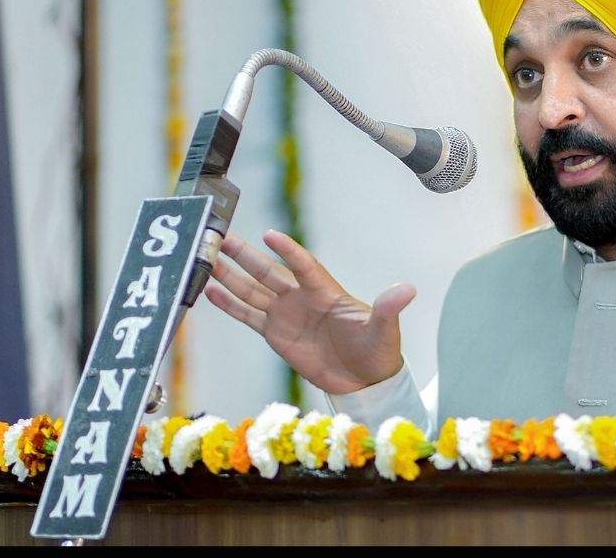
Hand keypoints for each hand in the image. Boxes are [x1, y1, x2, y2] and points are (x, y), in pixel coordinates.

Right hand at [204, 229, 415, 394]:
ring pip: (253, 290)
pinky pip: (249, 316)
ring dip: (231, 276)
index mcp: (326, 291)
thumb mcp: (383, 328)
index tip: (269, 234)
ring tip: (207, 259)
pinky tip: (211, 291)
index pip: (303, 265)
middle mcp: (302, 298)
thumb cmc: (377, 350)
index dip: (288, 251)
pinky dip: (230, 305)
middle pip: (269, 271)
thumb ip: (388, 308)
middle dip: (245, 256)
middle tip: (221, 236)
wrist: (365, 381)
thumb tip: (407, 289)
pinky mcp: (276, 335)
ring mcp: (287, 315)